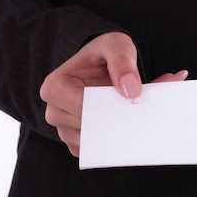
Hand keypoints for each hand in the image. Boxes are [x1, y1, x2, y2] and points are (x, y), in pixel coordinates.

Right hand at [39, 32, 187, 156]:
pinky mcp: (79, 145)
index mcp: (55, 88)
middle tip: (141, 108)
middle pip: (91, 128)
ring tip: (134, 111)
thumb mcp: (115, 45)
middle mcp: (55, 113)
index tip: (133, 101)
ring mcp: (66, 132)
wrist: (100, 68)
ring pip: (98, 142)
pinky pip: (101, 151)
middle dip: (118, 119)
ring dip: (121, 130)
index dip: (110, 107)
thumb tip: (131, 91)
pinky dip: (119, 140)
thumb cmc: (102, 55)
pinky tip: (128, 123)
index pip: (83, 108)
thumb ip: (123, 61)